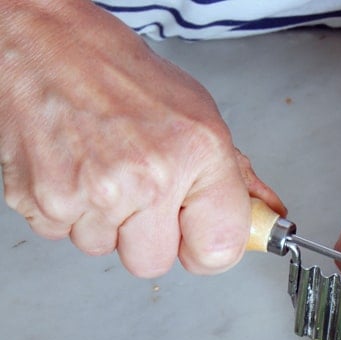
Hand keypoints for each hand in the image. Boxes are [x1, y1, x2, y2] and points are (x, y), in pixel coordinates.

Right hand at [0, 0, 283, 277]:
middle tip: (133, 186)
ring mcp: (95, 193)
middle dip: (143, 235)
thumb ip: (234, 175)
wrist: (37, 40)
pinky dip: (63, 208)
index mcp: (195, 153)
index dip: (204, 247)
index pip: (219, 251)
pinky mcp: (46, 200)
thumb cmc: (113, 70)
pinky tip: (70, 167)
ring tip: (96, 165)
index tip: (194, 233)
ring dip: (100, 219)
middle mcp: (147, 176)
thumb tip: (268, 215)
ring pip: (103, 249)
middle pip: (152, 263)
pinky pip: (62, 235)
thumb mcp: (194, 113)